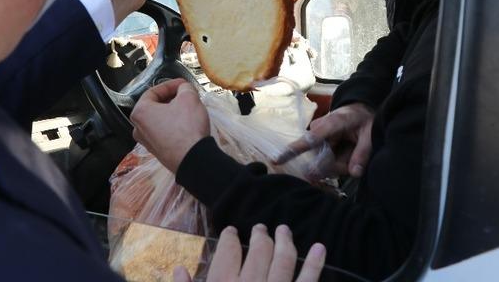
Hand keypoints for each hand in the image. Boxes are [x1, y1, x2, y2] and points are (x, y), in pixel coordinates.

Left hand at [130, 79, 208, 172]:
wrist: (193, 160)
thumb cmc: (187, 127)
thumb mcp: (189, 98)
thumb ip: (185, 87)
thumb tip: (183, 89)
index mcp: (140, 112)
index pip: (154, 91)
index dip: (171, 85)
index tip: (183, 84)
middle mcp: (138, 128)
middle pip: (155, 106)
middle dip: (171, 99)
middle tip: (186, 96)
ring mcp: (147, 142)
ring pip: (160, 120)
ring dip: (173, 112)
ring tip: (188, 109)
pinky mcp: (158, 152)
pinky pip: (164, 133)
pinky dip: (173, 126)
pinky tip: (187, 125)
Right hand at [173, 225, 325, 281]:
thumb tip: (179, 270)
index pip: (227, 252)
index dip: (230, 238)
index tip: (231, 231)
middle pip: (258, 251)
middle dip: (260, 236)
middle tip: (261, 228)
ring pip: (283, 259)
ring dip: (285, 241)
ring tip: (284, 230)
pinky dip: (315, 264)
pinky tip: (319, 248)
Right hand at [275, 102, 373, 177]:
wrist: (357, 109)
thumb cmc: (363, 119)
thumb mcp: (370, 133)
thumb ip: (362, 153)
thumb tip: (354, 173)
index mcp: (332, 123)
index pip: (311, 139)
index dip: (294, 150)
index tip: (276, 160)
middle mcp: (318, 129)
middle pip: (321, 160)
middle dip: (340, 165)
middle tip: (357, 157)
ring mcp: (315, 136)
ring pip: (324, 163)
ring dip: (340, 164)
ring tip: (352, 150)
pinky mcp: (315, 143)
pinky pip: (324, 161)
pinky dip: (337, 162)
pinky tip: (346, 153)